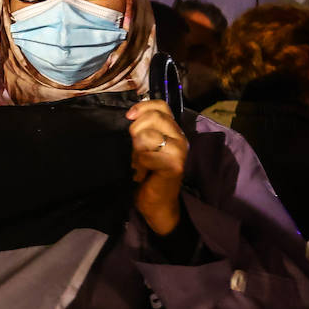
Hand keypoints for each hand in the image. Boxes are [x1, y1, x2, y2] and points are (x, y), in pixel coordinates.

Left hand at [127, 99, 188, 234]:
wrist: (157, 203)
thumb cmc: (147, 173)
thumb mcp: (143, 146)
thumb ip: (142, 130)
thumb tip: (130, 115)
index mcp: (173, 131)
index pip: (160, 106)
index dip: (142, 107)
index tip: (129, 117)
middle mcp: (180, 138)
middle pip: (152, 117)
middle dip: (135, 131)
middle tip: (135, 149)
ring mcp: (179, 152)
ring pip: (147, 135)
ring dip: (136, 151)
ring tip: (139, 162)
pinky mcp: (174, 166)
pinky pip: (145, 156)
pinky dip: (138, 165)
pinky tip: (141, 173)